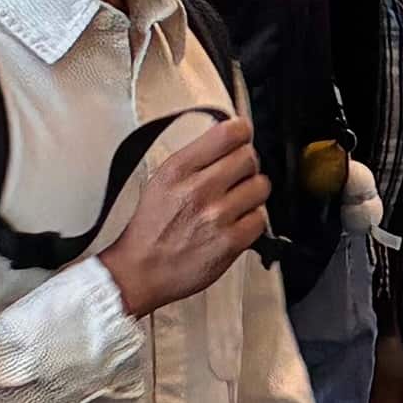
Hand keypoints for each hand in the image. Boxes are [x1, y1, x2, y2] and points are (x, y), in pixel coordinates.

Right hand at [98, 111, 272, 318]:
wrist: (141, 270)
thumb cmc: (152, 228)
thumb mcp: (162, 180)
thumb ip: (196, 158)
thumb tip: (231, 138)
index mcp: (178, 169)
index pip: (228, 133)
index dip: (242, 132)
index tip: (243, 137)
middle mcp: (198, 189)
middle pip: (249, 158)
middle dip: (246, 166)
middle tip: (236, 178)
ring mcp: (216, 217)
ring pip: (260, 187)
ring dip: (252, 194)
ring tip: (235, 203)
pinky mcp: (230, 242)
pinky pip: (261, 219)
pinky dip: (252, 221)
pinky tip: (235, 224)